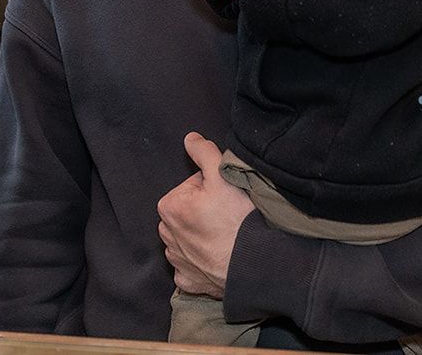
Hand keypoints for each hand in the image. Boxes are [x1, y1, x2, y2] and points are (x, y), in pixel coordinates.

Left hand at [157, 132, 253, 298]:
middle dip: (204, 213)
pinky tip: (218, 258)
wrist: (255, 265)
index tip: (225, 198)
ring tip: (225, 237)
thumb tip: (189, 138)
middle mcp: (166, 235)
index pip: (190, 187)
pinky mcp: (189, 282)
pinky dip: (203, 263)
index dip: (211, 189)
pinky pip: (193, 266)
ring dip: (203, 237)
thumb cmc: (237, 220)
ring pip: (190, 239)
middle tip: (228, 217)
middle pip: (188, 213)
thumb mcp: (222, 175)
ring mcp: (177, 262)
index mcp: (169, 207)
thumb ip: (203, 152)